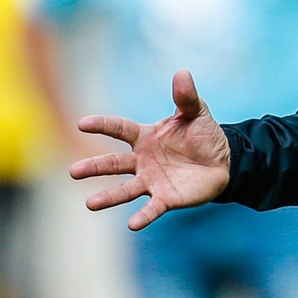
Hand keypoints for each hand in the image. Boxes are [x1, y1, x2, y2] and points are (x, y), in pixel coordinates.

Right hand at [70, 70, 230, 230]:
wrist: (223, 161)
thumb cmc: (204, 135)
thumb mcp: (197, 112)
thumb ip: (186, 96)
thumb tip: (182, 73)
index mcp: (146, 137)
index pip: (120, 129)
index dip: (102, 125)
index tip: (82, 123)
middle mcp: (142, 160)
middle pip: (114, 163)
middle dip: (94, 167)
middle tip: (73, 171)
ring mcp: (152, 181)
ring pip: (125, 189)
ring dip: (109, 197)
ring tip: (90, 204)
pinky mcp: (166, 198)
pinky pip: (152, 209)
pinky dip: (143, 216)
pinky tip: (132, 224)